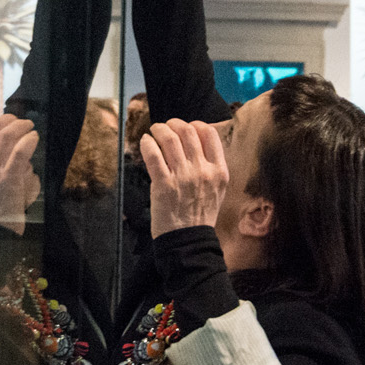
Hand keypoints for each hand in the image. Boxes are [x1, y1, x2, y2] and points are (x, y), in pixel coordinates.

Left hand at [140, 118, 225, 236]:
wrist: (188, 240)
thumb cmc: (200, 216)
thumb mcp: (217, 191)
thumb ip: (211, 169)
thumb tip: (195, 146)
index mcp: (219, 171)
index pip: (209, 134)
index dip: (196, 125)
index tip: (188, 126)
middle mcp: (203, 171)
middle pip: (188, 132)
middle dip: (175, 124)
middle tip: (167, 126)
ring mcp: (183, 177)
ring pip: (170, 139)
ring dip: (159, 130)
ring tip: (154, 131)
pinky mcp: (163, 184)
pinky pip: (153, 154)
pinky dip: (147, 143)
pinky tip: (145, 142)